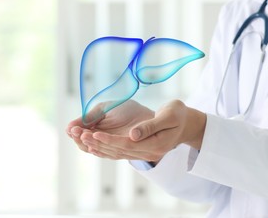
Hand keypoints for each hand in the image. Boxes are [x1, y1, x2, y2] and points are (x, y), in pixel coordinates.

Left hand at [67, 100, 206, 161]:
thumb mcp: (168, 115)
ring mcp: (146, 153)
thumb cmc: (179, 114)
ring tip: (82, 139)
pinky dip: (107, 149)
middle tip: (79, 135)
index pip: (128, 145)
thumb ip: (150, 126)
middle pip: (120, 151)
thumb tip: (132, 135)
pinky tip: (95, 145)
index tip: (94, 133)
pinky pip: (121, 152)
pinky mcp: (142, 150)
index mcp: (157, 145)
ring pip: (118, 153)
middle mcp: (150, 153)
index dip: (110, 140)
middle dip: (98, 144)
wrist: (188, 122)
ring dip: (99, 147)